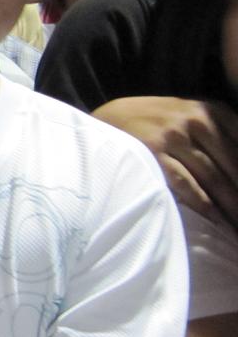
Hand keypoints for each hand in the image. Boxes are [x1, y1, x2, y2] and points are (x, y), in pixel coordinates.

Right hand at [92, 96, 237, 230]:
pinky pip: (186, 184)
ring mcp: (174, 137)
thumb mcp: (193, 114)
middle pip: (233, 164)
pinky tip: (215, 219)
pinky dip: (203, 204)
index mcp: (212, 110)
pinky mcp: (154, 154)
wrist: (111, 117)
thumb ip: (221, 131)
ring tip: (237, 225)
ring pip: (213, 177)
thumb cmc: (158, 121)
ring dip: (230, 205)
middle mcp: (196, 121)